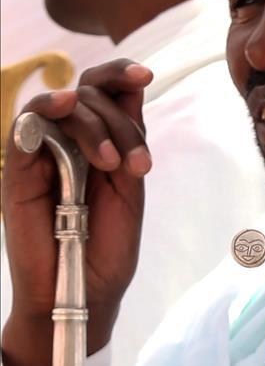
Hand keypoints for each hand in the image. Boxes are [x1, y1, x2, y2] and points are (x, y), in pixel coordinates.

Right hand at [1, 59, 151, 365]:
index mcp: (102, 141)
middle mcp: (71, 142)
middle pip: (91, 95)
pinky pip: (24, 127)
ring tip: (112, 165)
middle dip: (120, 123)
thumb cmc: (108, 245)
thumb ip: (129, 139)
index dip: (122, 74)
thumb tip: (132, 89)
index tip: (146, 75)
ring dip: (94, 125)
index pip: (106, 90)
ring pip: (63, 107)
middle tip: (135, 167)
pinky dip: (43, 111)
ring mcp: (42, 155)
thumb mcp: (129, 187)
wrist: (83, 291)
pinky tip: (63, 107)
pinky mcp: (18, 172)